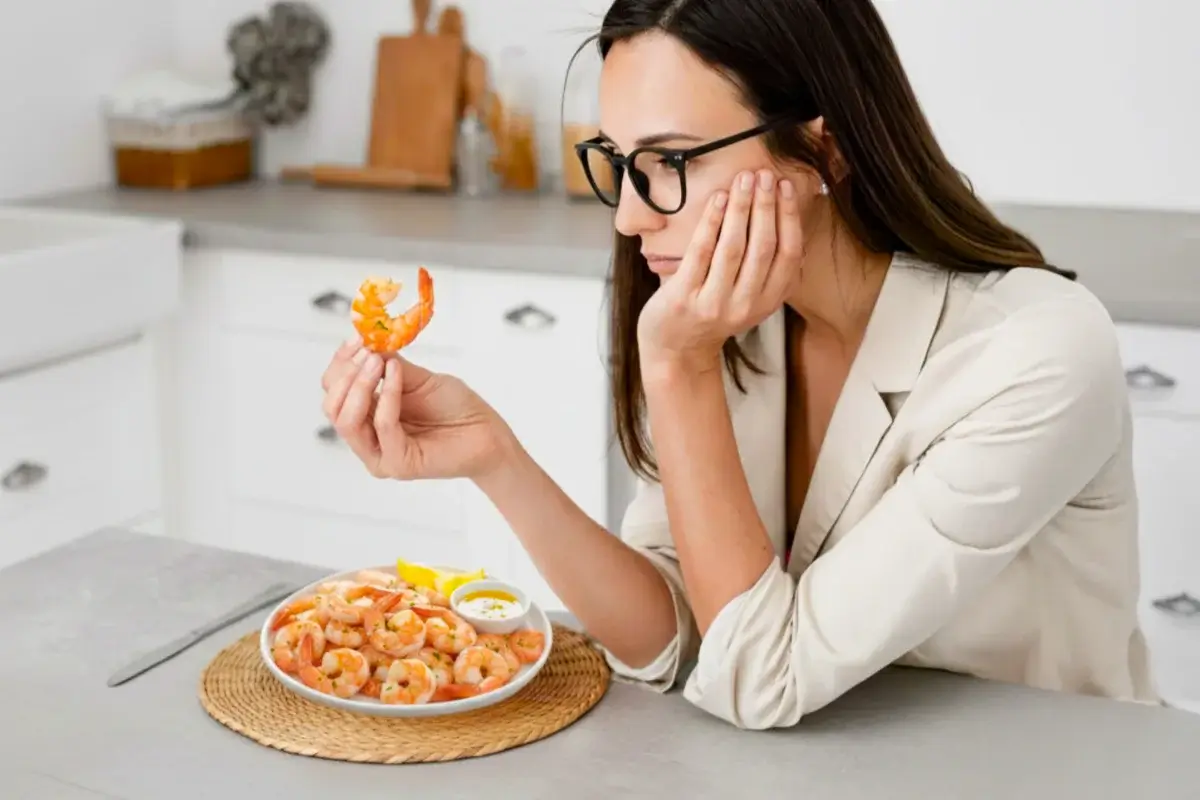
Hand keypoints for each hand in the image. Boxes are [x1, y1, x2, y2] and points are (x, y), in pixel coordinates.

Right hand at [320, 340, 511, 480]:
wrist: (486, 431)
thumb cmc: (454, 406)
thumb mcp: (416, 377)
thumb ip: (388, 363)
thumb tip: (365, 340)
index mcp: (366, 416)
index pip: (334, 390)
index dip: (341, 362)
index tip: (357, 338)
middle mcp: (367, 438)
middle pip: (332, 406)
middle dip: (346, 374)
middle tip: (368, 352)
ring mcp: (379, 455)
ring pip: (347, 420)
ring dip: (361, 384)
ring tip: (380, 362)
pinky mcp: (398, 464)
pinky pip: (382, 426)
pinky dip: (388, 396)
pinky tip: (397, 374)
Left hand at [636, 169, 801, 374]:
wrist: (675, 348)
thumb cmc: (713, 311)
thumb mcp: (750, 297)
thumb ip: (768, 267)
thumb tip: (786, 216)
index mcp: (768, 301)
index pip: (789, 254)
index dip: (789, 217)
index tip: (786, 186)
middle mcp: (746, 305)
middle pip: (764, 246)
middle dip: (766, 206)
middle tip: (764, 174)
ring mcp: (714, 303)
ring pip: (734, 248)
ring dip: (741, 208)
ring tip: (743, 179)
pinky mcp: (684, 298)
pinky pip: (701, 253)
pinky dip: (711, 222)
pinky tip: (718, 199)